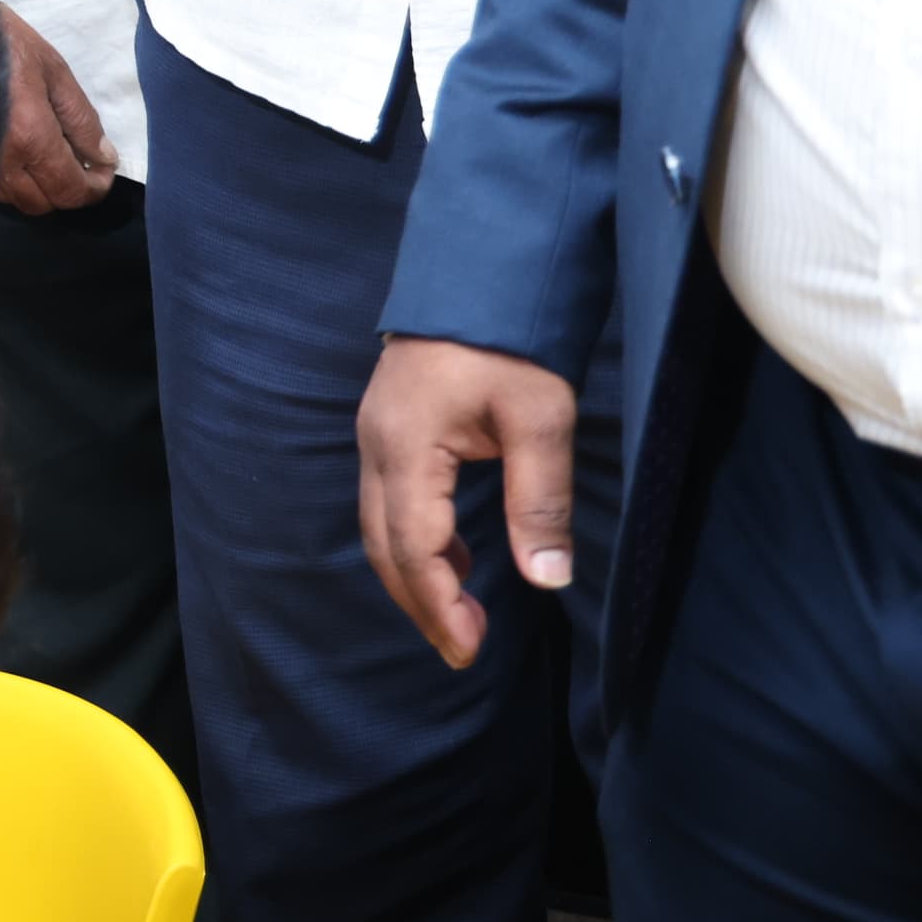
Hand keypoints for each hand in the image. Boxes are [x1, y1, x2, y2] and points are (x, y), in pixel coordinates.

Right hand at [0, 6, 116, 213]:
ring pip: (19, 201)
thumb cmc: (4, 45)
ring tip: (50, 157)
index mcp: (30, 137)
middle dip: (70, 190)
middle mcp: (2, 163)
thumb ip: (81, 119)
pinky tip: (22, 154)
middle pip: (46, 203)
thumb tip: (103, 157)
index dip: (95, 188)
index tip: (104, 169)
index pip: (71, 190)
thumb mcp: (54, 71)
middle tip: (81, 162)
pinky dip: (17, 182)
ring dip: (42, 188)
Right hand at [357, 334, 577, 669]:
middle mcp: (376, 447)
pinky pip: (390, 501)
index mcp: (405, 448)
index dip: (438, 605)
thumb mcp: (540, 419)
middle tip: (464, 650)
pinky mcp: (389, 427)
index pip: (412, 548)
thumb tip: (546, 579)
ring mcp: (376, 435)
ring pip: (380, 526)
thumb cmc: (510, 341)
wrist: (477, 271)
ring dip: (417, 575)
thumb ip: (539, 501)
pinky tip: (454, 555)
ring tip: (463, 614)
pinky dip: (416, 541)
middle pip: (383, 545)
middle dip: (420, 603)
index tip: (469, 650)